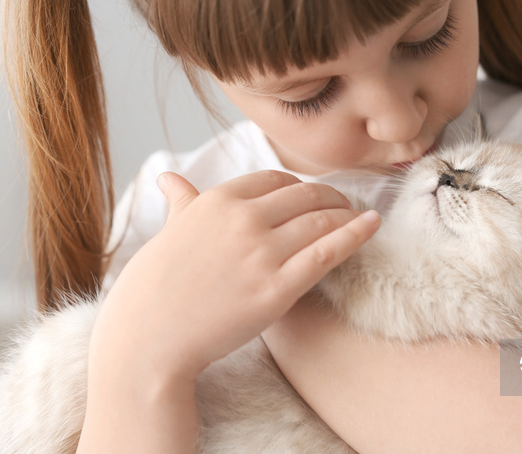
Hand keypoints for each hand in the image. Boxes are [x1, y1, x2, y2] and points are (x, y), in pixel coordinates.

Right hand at [91, 170, 380, 380]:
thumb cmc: (151, 290)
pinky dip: (356, 234)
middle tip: (344, 203)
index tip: (310, 196)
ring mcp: (261, 254)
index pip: (274, 180)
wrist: (147, 342)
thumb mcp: (166, 234)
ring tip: (360, 215)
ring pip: (321, 220)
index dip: (299, 186)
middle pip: (304, 195)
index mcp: (216, 201)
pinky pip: (327, 252)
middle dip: (330, 196)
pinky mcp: (277, 289)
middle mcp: (242, 220)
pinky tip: (373, 223)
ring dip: (347, 213)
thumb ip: (181, 203)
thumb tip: (169, 179)